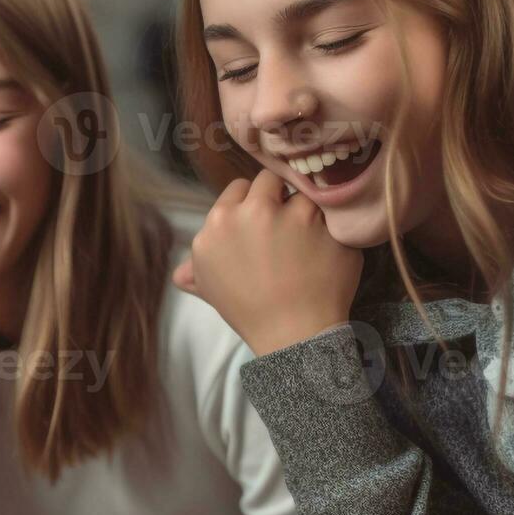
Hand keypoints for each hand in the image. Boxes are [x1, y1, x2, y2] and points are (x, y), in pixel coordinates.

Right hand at [173, 171, 363, 355]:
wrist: (293, 334)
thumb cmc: (248, 312)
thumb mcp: (209, 290)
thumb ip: (194, 272)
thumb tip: (180, 272)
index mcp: (219, 222)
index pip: (238, 188)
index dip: (250, 202)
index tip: (258, 222)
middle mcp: (254, 211)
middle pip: (270, 180)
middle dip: (278, 196)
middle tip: (285, 223)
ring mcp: (294, 215)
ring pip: (302, 193)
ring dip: (307, 209)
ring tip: (309, 237)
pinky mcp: (328, 224)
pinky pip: (333, 211)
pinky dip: (332, 225)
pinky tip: (327, 245)